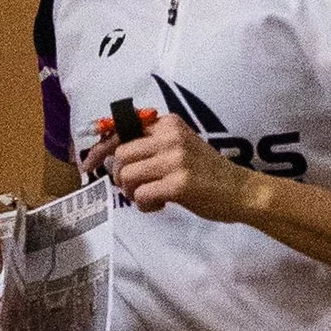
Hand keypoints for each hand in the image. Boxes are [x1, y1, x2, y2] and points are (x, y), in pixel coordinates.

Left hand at [90, 108, 258, 225]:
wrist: (242, 191)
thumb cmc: (209, 173)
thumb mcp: (181, 147)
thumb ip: (153, 146)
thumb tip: (113, 157)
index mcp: (169, 124)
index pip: (123, 131)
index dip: (101, 149)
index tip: (89, 164)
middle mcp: (170, 137)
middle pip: (121, 155)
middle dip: (118, 176)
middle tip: (131, 189)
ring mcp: (175, 160)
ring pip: (126, 175)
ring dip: (131, 192)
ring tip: (147, 198)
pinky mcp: (179, 184)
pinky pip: (141, 195)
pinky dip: (144, 205)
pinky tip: (159, 205)